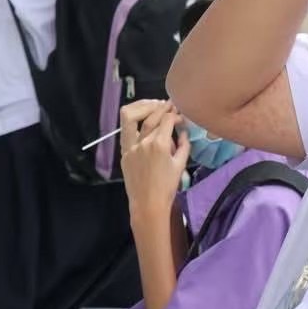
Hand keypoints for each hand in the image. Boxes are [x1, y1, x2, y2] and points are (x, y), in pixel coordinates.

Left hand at [120, 100, 189, 219]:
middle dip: (162, 107)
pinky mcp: (124, 153)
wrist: (148, 203)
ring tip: (153, 105)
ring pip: (132, 117)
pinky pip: (128, 132)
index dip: (175, 114)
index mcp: (159, 145)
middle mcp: (143, 142)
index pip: (167, 119)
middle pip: (152, 116)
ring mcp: (130, 147)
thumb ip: (183, 144)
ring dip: (143, 107)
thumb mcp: (181, 164)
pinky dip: (137, 123)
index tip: (181, 116)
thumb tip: (183, 131)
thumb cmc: (168, 186)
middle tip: (170, 105)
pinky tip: (144, 122)